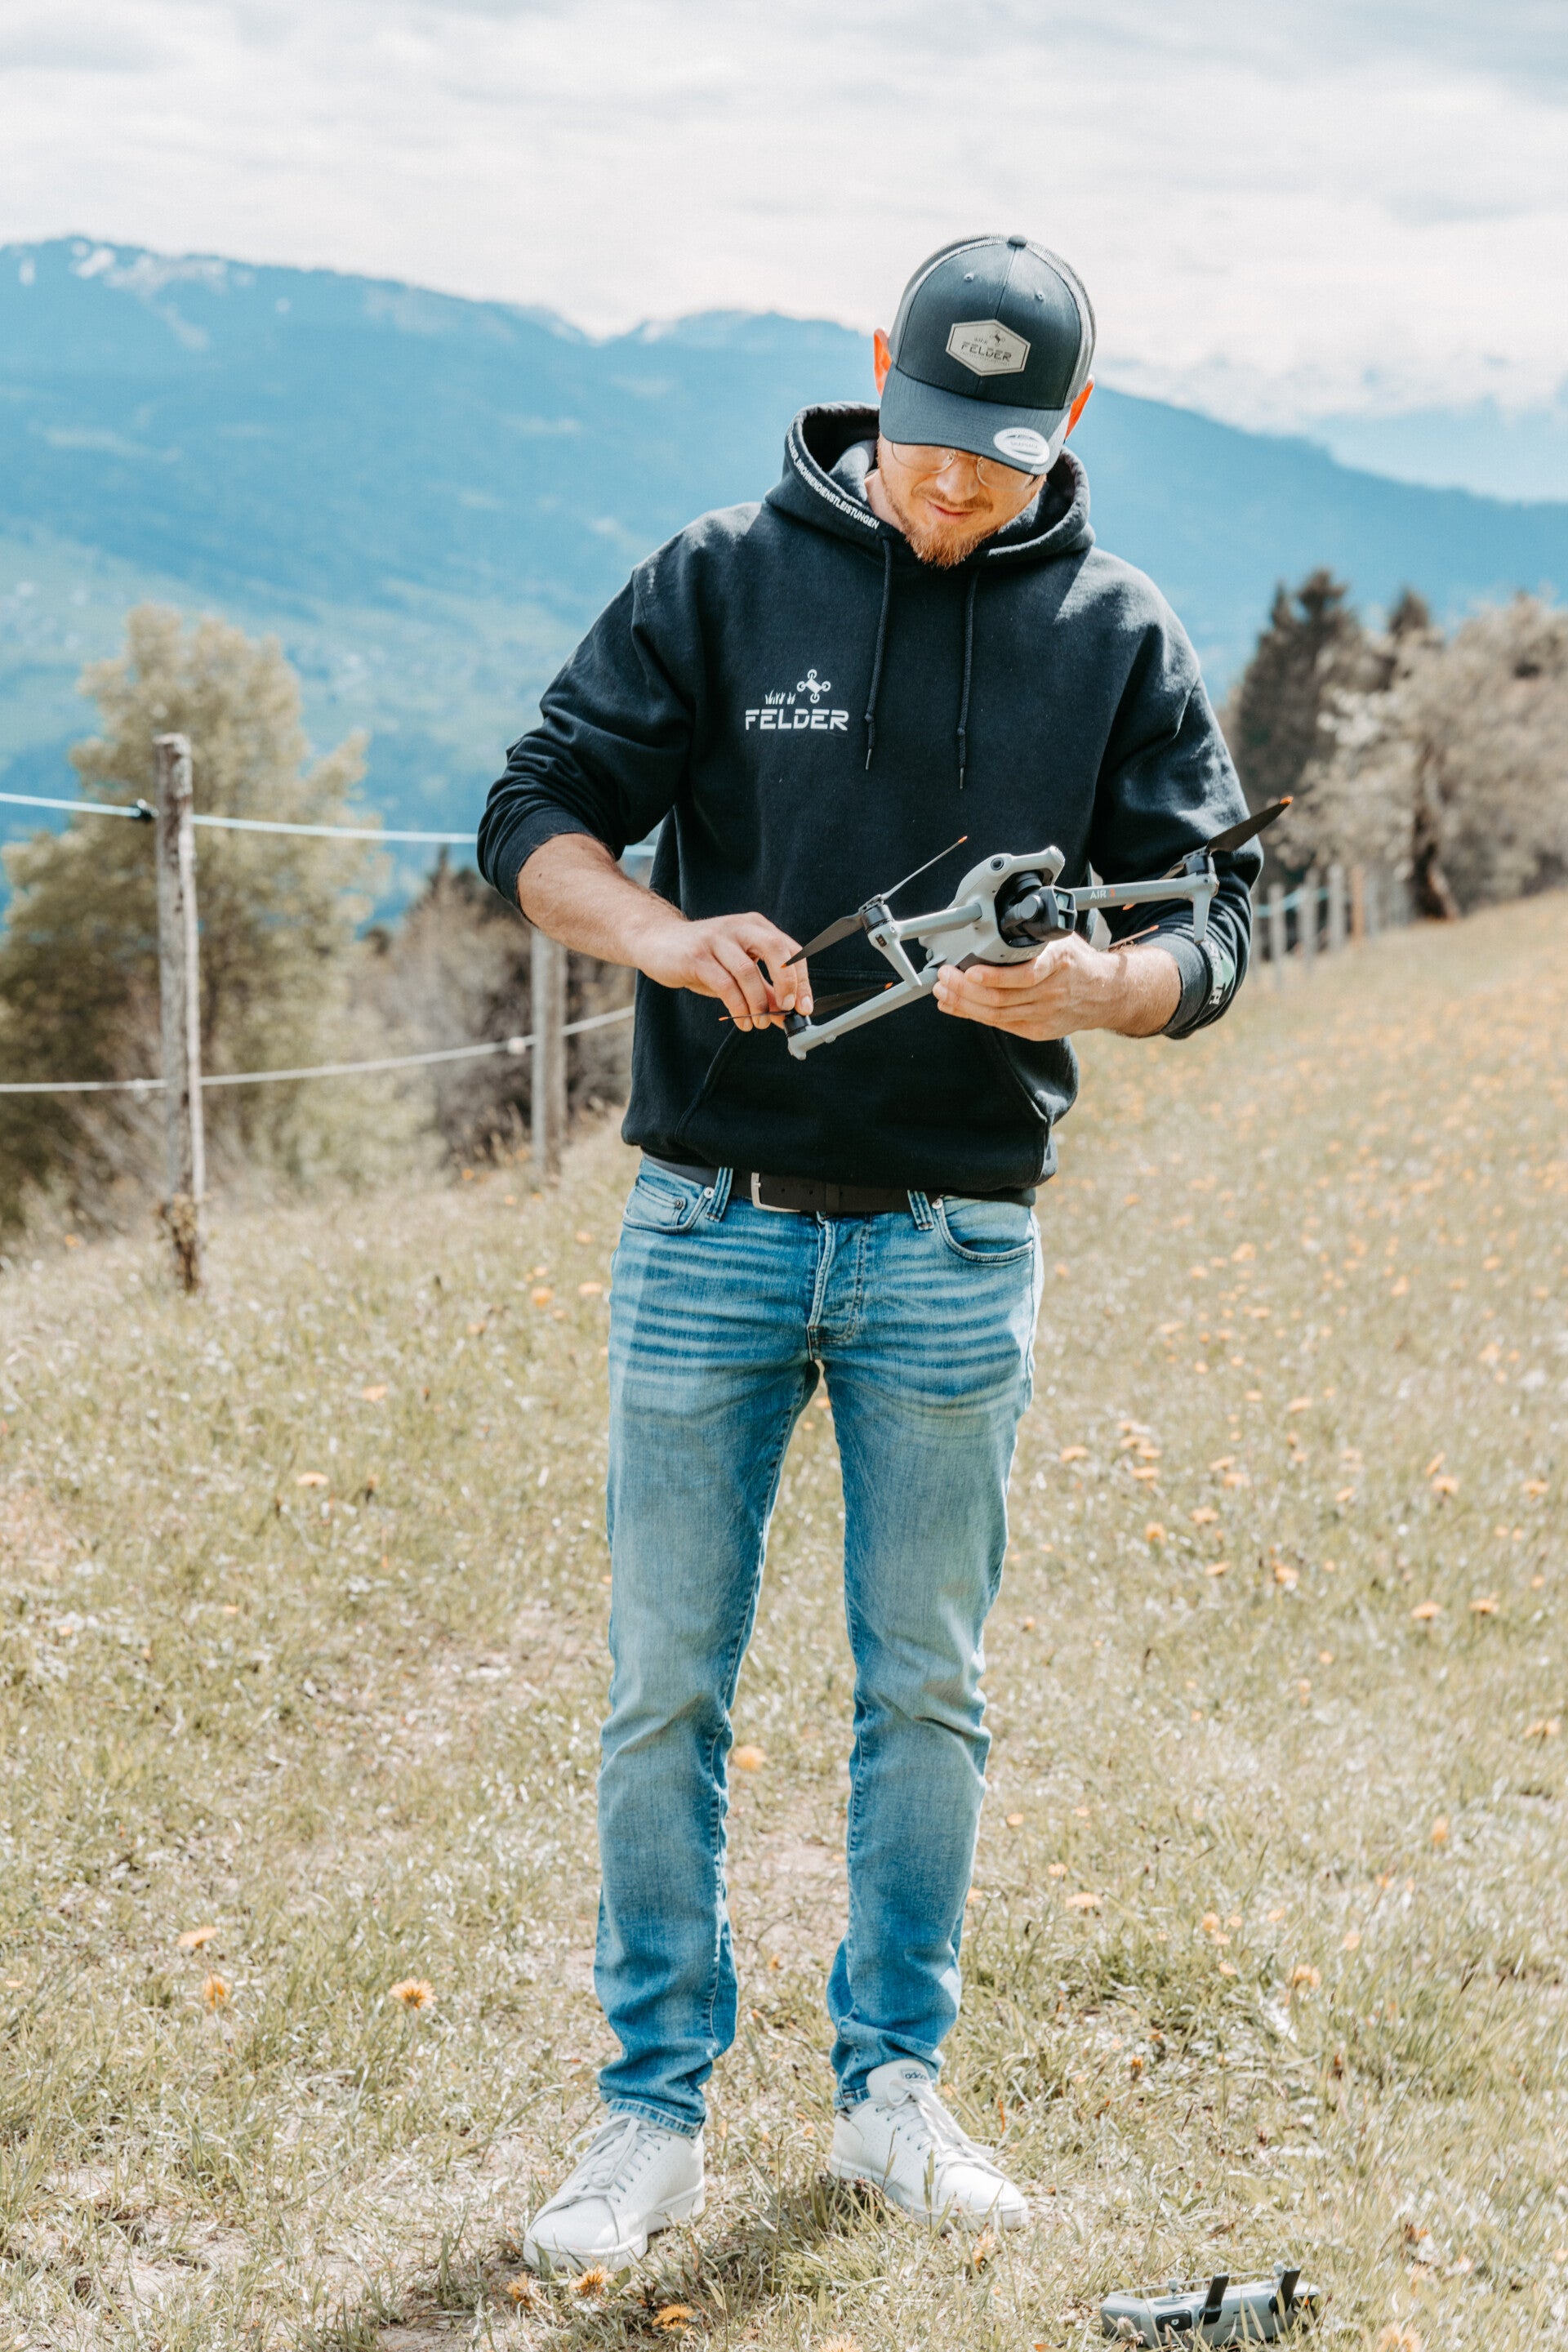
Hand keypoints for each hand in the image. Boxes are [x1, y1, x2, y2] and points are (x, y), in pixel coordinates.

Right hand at [638, 908, 812, 1030]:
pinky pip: (724, 983)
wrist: (657, 942)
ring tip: (758, 1023)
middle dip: (787, 983)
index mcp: (755, 927)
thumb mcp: (738, 973)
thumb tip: (788, 1015)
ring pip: (747, 971)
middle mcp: (739, 928)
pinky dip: (737, 1006)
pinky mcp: (696, 956)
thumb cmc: (702, 959)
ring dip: (758, 1003)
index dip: (802, 979)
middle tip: (787, 1009)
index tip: (804, 1007)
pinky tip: (741, 1021)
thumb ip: (764, 990)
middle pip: (775, 949)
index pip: (790, 949)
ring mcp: (716, 939)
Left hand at [933, 934, 1180, 1040]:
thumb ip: (1032, 937)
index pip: (1025, 975)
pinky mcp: (1038, 1030)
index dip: (994, 977)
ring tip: (942, 991)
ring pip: (997, 1013)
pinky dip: (973, 1015)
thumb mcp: (1060, 939)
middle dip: (964, 989)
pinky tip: (956, 1006)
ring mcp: (1045, 1014)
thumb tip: (994, 927)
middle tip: (943, 977)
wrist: (1106, 993)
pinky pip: (1000, 1024)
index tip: (969, 971)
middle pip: (1001, 997)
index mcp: (1058, 962)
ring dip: (963, 1003)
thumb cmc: (1076, 962)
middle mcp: (1052, 991)